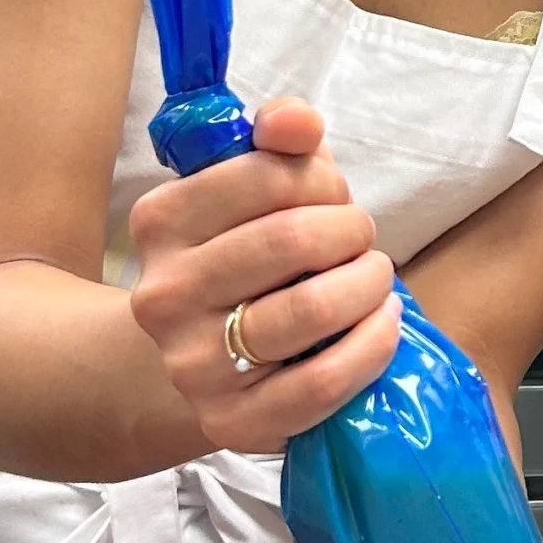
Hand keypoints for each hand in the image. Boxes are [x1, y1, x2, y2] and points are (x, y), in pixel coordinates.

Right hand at [127, 96, 399, 453]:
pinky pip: (322, 383)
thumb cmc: (245, 259)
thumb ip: (281, 141)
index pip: (266, 176)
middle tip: (361, 238)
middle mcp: (164, 294)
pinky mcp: (232, 422)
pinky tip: (383, 324)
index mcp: (160, 222)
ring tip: (375, 278)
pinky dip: (372, 347)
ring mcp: (192, 364)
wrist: (201, 361)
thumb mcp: (256, 189)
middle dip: (351, 231)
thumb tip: (295, 120)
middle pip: (292, 239)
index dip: (322, 179)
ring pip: (310, 309)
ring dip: (368, 284)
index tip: (334, 195)